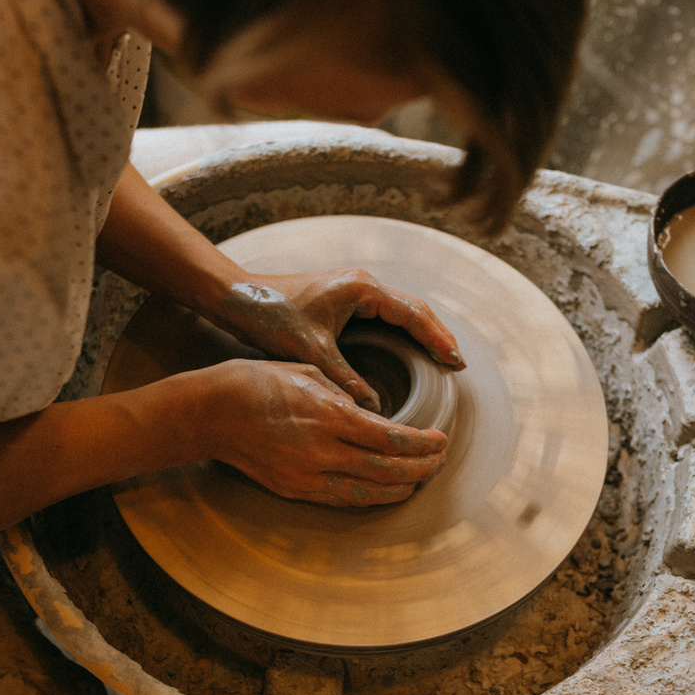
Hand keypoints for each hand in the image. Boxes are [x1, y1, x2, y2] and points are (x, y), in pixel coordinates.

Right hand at [192, 359, 448, 505]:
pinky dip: (370, 497)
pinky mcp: (294, 489)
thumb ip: (344, 394)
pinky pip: (342, 500)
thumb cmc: (256, 382)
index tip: (440, 440)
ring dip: (401, 487)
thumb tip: (373, 412)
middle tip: (440, 460)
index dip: (421, 444)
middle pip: (386, 469)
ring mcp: (307, 475)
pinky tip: (386, 491)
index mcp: (329, 415)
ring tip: (421, 479)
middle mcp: (322, 450)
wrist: (210, 412)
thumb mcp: (308, 371)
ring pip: (368, 492)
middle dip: (421, 467)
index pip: (391, 438)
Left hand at [205, 269, 464, 413]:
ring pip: (401, 312)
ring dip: (421, 334)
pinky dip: (401, 334)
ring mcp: (354, 290)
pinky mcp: (344, 299)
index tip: (455, 362)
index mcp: (362, 289)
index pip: (414, 314)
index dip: (438, 339)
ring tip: (442, 360)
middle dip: (437, 337)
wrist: (238, 297)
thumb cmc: (271, 315)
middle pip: (414, 310)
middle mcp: (363, 284)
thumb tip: (373, 410)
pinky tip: (407, 354)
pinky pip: (384, 316)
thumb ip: (345, 381)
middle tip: (457, 365)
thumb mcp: (312, 352)